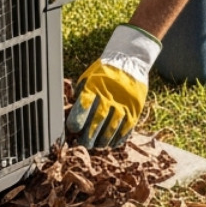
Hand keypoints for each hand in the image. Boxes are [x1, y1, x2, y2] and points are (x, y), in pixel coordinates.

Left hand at [65, 25, 161, 148]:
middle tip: (83, 143)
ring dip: (103, 140)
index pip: (84, 106)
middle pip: (98, 121)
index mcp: (95, 86)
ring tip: (97, 145)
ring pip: (112, 128)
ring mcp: (125, 103)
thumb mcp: (88, 77)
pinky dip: (118, 139)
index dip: (77, 120)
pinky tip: (111, 143)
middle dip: (88, 136)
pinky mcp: (135, 109)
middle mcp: (110, 95)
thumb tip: (70, 115)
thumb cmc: (104, 72)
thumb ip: (80, 95)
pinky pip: (127, 128)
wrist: (130, 61)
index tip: (73, 129)